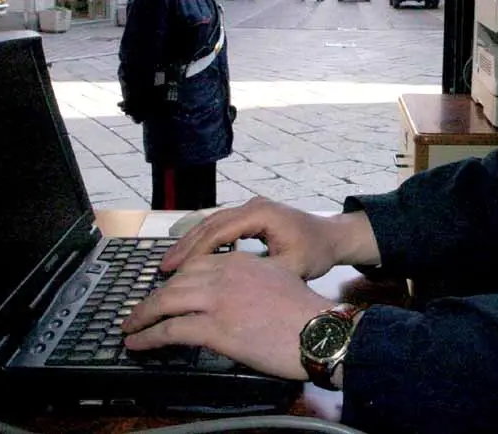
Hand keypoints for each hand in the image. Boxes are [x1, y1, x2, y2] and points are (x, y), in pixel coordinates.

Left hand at [121, 251, 329, 379]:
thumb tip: (235, 295)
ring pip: (165, 302)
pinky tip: (138, 343)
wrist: (319, 331)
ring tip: (130, 327)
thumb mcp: (277, 280)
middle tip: (139, 311)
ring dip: (142, 316)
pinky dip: (148, 337)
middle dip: (152, 298)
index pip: (195, 265)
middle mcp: (224, 274)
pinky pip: (169, 330)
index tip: (164, 292)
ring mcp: (217, 299)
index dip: (174, 280)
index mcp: (240, 261)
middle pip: (175, 282)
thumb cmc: (305, 313)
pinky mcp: (214, 327)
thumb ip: (252, 280)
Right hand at [161, 198, 379, 279]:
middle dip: (186, 246)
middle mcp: (253, 205)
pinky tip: (190, 259)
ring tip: (170, 265)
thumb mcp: (292, 268)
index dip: (196, 251)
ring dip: (191, 243)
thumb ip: (262, 275)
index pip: (221, 231)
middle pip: (211, 223)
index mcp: (263, 214)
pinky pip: (221, 226)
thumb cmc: (316, 252)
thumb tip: (231, 293)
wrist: (334, 237)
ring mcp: (251, 207)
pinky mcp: (251, 215)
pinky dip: (204, 241)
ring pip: (213, 223)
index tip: (177, 271)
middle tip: (163, 268)